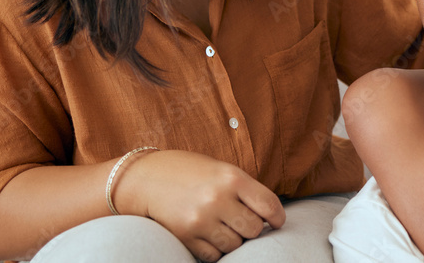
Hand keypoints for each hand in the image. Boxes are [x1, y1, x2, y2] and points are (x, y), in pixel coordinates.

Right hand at [115, 150, 284, 261]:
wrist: (145, 178)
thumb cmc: (188, 171)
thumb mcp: (220, 169)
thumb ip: (244, 189)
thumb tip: (269, 216)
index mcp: (232, 177)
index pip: (269, 205)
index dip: (278, 218)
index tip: (276, 222)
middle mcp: (218, 199)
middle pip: (254, 229)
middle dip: (253, 228)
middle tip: (244, 222)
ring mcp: (201, 220)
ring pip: (235, 245)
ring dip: (233, 240)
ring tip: (223, 226)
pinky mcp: (185, 237)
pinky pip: (213, 255)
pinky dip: (215, 250)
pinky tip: (210, 235)